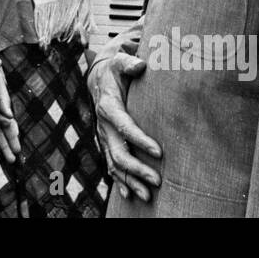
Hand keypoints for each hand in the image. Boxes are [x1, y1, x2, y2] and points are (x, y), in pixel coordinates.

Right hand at [88, 52, 161, 201]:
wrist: (99, 78)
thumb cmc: (115, 70)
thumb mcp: (120, 61)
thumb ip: (129, 63)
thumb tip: (141, 65)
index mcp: (108, 106)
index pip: (124, 126)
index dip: (140, 140)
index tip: (159, 152)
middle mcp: (103, 125)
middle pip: (118, 153)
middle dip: (138, 169)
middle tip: (158, 181)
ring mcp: (104, 137)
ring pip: (115, 164)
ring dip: (130, 181)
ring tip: (149, 196)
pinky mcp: (107, 143)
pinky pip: (111, 166)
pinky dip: (120, 182)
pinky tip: (130, 195)